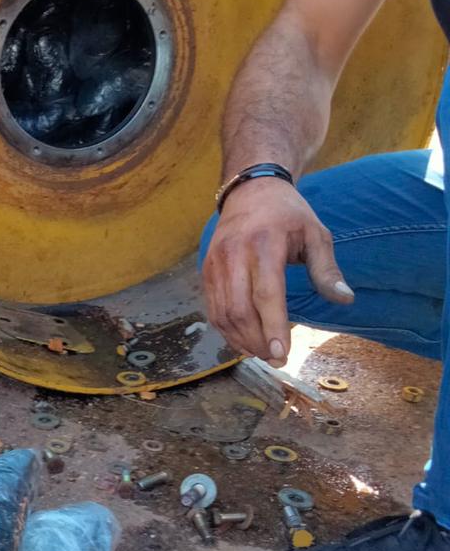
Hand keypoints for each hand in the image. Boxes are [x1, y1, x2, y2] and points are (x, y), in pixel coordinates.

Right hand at [202, 178, 353, 365]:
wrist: (250, 190)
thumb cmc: (288, 214)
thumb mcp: (316, 233)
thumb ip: (327, 269)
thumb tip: (344, 300)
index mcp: (264, 244)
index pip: (266, 295)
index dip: (273, 328)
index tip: (283, 355)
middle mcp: (234, 255)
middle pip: (239, 310)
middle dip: (257, 342)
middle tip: (278, 360)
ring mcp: (215, 264)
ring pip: (223, 314)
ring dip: (242, 341)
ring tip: (263, 354)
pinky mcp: (206, 271)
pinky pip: (213, 310)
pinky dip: (227, 331)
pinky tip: (245, 341)